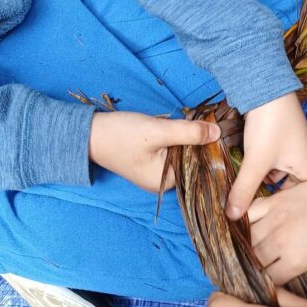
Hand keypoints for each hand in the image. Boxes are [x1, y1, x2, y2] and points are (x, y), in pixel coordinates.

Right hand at [89, 110, 219, 192]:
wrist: (88, 133)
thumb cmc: (120, 134)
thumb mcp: (157, 131)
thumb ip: (189, 132)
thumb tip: (217, 133)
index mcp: (165, 183)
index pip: (197, 166)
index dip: (208, 147)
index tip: (218, 129)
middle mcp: (161, 184)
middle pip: (191, 162)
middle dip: (198, 143)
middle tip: (208, 122)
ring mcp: (155, 174)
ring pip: (182, 155)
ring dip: (188, 140)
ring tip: (195, 123)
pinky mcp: (150, 163)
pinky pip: (171, 153)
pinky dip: (177, 141)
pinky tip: (180, 129)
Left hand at [225, 93, 306, 220]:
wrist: (266, 87)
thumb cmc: (270, 125)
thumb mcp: (256, 162)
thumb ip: (244, 191)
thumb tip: (233, 217)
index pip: (306, 201)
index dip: (291, 213)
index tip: (274, 221)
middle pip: (293, 190)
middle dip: (275, 199)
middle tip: (257, 210)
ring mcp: (296, 150)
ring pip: (282, 176)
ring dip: (267, 183)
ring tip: (250, 194)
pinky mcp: (283, 141)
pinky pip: (276, 164)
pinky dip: (264, 169)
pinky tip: (249, 172)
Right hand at [247, 168, 306, 284]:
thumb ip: (305, 266)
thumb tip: (289, 268)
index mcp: (296, 260)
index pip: (270, 279)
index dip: (269, 283)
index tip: (269, 281)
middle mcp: (280, 242)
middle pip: (254, 261)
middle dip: (254, 267)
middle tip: (254, 267)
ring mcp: (274, 219)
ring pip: (246, 239)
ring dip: (246, 246)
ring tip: (246, 250)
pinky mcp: (273, 201)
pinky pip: (248, 213)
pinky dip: (243, 222)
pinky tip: (243, 228)